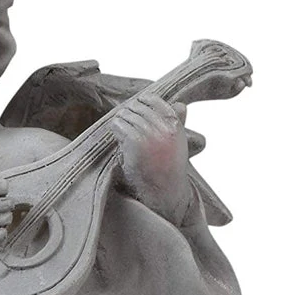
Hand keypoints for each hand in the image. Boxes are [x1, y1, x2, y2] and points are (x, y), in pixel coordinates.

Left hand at [111, 93, 192, 223]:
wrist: (164, 193)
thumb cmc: (169, 170)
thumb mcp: (178, 143)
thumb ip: (178, 122)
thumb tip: (180, 104)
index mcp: (175, 125)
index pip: (154, 101)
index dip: (141, 102)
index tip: (133, 108)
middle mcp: (164, 128)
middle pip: (138, 106)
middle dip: (128, 111)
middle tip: (122, 119)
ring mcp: (150, 135)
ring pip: (126, 115)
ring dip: (120, 120)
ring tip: (119, 127)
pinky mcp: (135, 143)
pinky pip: (119, 126)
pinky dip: (115, 128)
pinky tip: (115, 134)